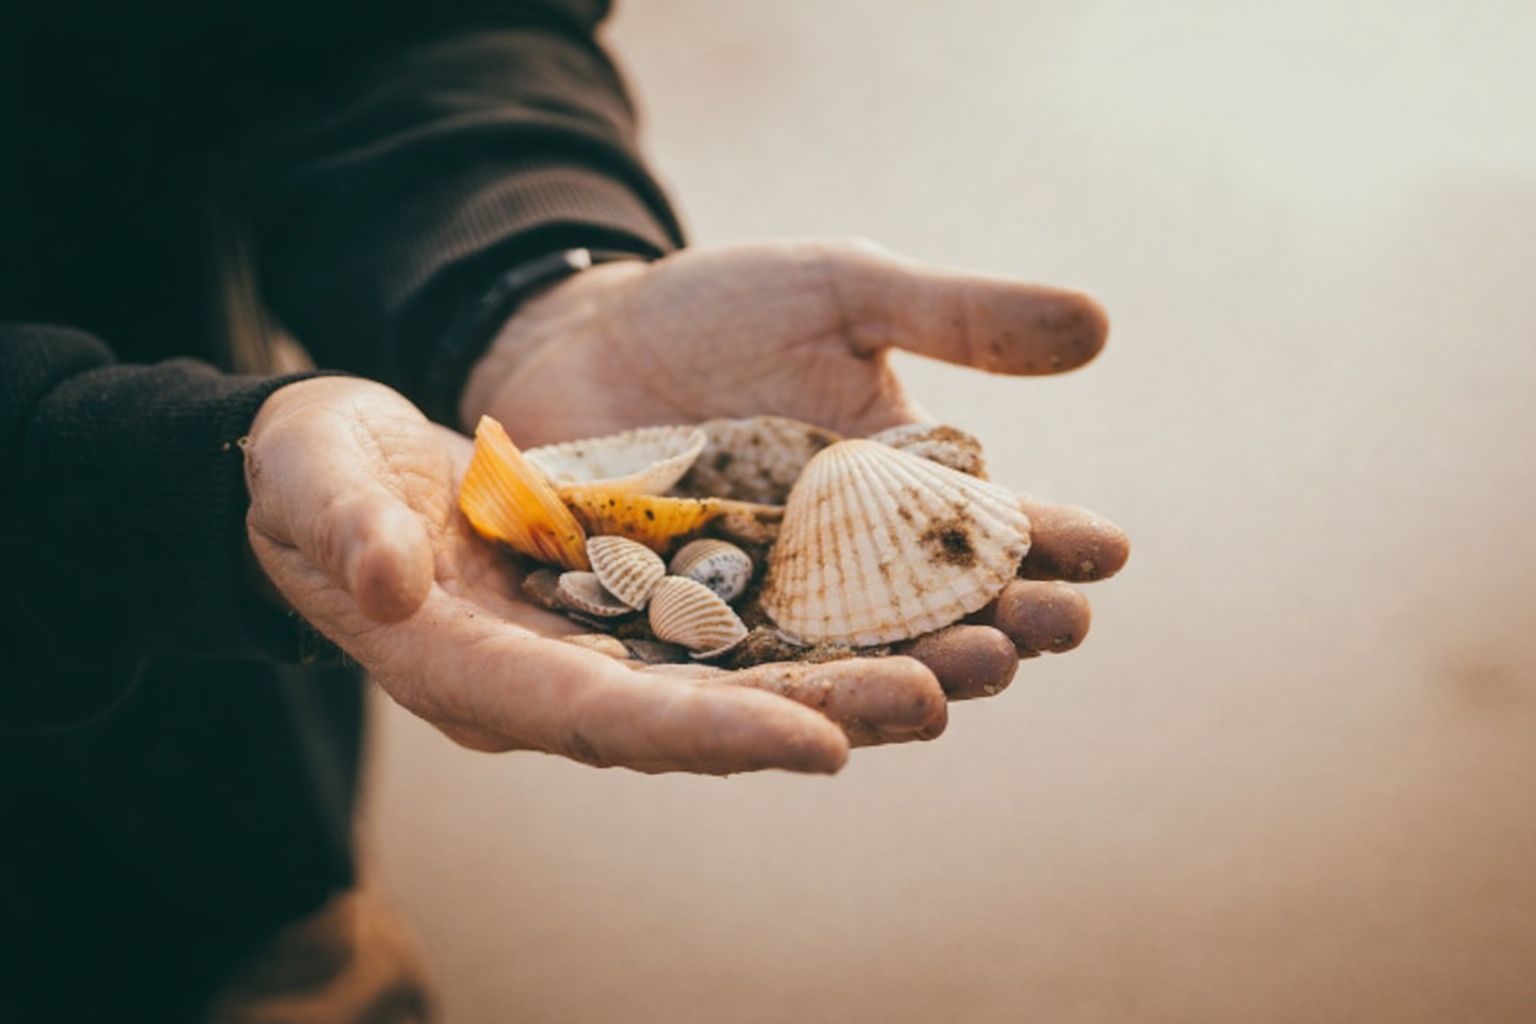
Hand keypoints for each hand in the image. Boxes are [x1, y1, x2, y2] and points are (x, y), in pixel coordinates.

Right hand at [246, 376, 960, 774]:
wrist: (345, 467)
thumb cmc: (312, 478)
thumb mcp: (311, 481)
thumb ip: (340, 526)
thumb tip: (383, 576)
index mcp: (480, 673)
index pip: (606, 721)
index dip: (712, 737)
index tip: (821, 745)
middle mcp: (559, 678)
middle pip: (708, 712)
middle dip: (827, 712)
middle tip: (951, 693)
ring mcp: (604, 642)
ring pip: (748, 669)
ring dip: (858, 667)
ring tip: (978, 650)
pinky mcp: (634, 596)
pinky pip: (743, 614)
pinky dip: (826, 611)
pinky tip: (913, 593)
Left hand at [461, 237, 1128, 686]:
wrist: (577, 339)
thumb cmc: (718, 310)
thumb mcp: (844, 293)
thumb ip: (957, 318)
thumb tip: (1099, 325)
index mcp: (898, 491)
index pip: (989, 527)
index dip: (1048, 540)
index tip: (1107, 549)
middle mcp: (843, 568)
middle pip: (932, 612)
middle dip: (996, 624)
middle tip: (1050, 630)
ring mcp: (763, 606)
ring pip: (844, 660)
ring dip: (901, 678)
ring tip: (950, 687)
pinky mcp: (678, 632)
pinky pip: (729, 673)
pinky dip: (770, 697)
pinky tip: (809, 719)